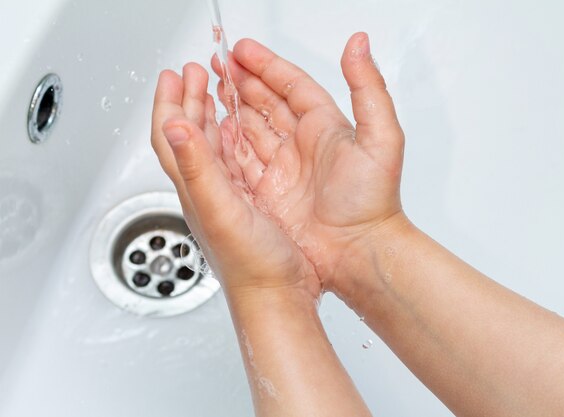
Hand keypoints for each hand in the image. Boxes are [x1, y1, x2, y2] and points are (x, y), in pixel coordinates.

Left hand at [151, 63, 319, 298]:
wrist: (278, 295)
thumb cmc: (252, 266)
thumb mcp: (221, 211)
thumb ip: (196, 170)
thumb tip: (173, 127)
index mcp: (196, 188)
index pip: (171, 137)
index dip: (167, 103)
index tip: (173, 75)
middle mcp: (207, 190)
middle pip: (188, 136)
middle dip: (187, 100)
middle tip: (192, 73)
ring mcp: (228, 197)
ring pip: (210, 146)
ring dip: (208, 115)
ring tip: (212, 91)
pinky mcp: (249, 204)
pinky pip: (233, 161)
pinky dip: (232, 138)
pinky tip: (238, 133)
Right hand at [211, 32, 406, 294]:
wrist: (359, 253)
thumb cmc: (373, 202)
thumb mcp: (381, 139)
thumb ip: (369, 88)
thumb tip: (360, 45)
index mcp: (326, 127)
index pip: (292, 85)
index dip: (267, 65)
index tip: (242, 50)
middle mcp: (303, 146)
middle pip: (268, 103)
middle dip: (243, 81)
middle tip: (219, 64)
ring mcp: (284, 170)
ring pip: (252, 129)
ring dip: (232, 108)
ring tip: (212, 88)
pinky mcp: (269, 194)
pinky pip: (243, 161)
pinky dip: (228, 145)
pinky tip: (215, 131)